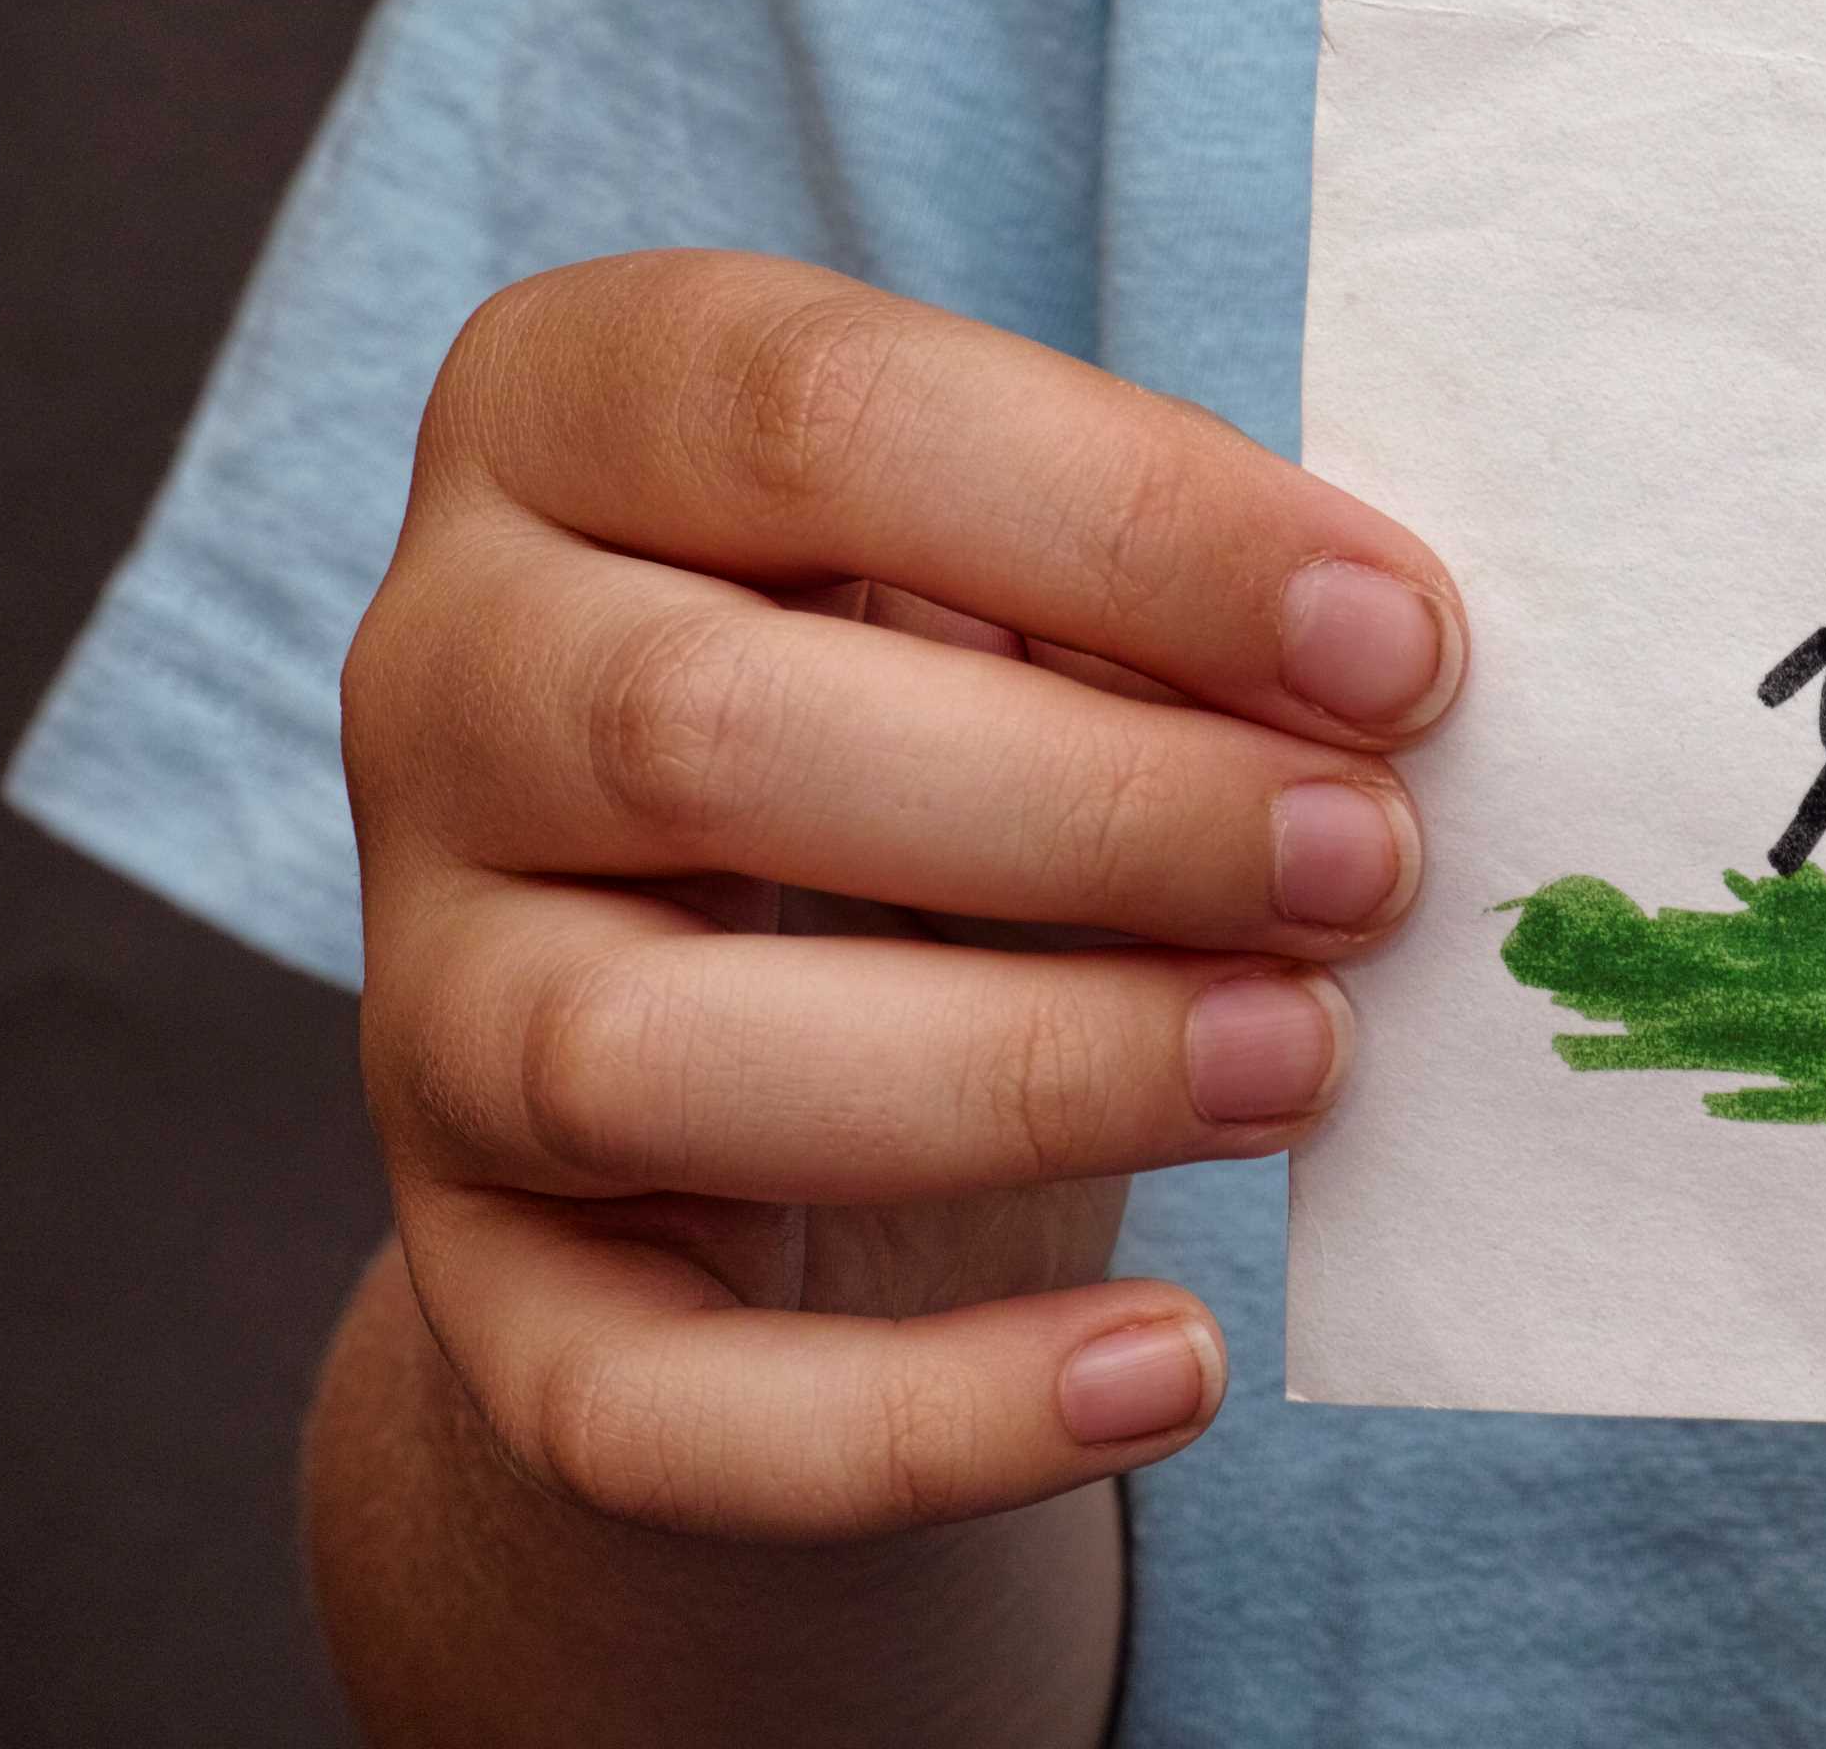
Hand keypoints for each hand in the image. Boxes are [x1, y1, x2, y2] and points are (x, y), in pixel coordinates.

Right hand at [342, 252, 1460, 1542]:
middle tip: (1370, 864)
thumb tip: (1385, 678)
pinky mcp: (485, 1289)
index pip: (812, 411)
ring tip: (1303, 1062)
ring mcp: (423, 1001)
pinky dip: (920, 1414)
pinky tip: (1167, 1371)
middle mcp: (440, 683)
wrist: (775, 1013)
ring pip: (647, 1057)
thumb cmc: (969, 693)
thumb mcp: (1036, 572)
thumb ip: (1164, 586)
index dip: (1132, 524)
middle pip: (703, 729)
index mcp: (572, 414)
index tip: (1402, 647)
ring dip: (1019, 1071)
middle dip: (1094, 809)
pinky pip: (647, 1399)